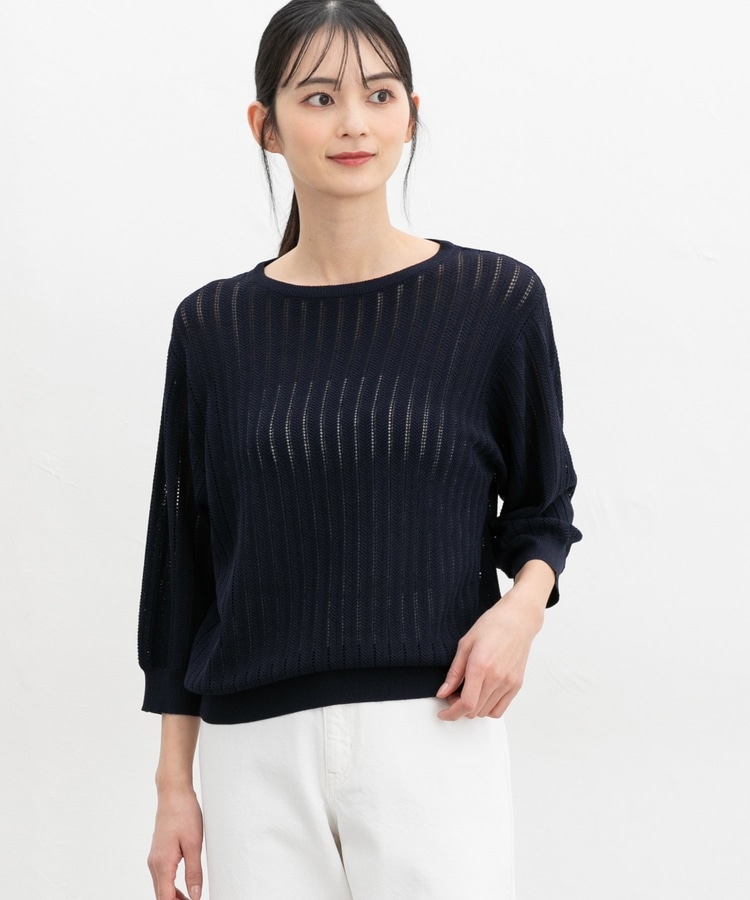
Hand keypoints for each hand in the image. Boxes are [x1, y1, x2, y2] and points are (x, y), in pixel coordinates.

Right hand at [147, 787, 203, 899]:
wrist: (173, 793)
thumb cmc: (183, 813)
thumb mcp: (194, 844)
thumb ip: (194, 872)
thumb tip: (195, 895)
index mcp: (162, 864)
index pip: (166, 899)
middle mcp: (154, 864)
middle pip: (162, 896)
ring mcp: (154, 858)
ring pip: (161, 887)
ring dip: (173, 897)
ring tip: (190, 897)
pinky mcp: (158, 853)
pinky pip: (162, 877)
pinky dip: (171, 886)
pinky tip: (183, 885)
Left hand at [436, 587, 544, 720]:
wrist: (518, 620)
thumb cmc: (492, 626)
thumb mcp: (465, 644)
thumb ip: (454, 672)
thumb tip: (443, 692)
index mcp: (480, 667)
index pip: (465, 704)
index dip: (451, 713)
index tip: (444, 713)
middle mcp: (496, 678)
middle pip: (474, 711)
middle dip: (459, 708)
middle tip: (453, 694)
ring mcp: (508, 683)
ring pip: (486, 712)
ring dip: (473, 708)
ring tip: (468, 691)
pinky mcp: (516, 685)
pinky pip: (500, 709)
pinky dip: (488, 708)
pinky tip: (482, 695)